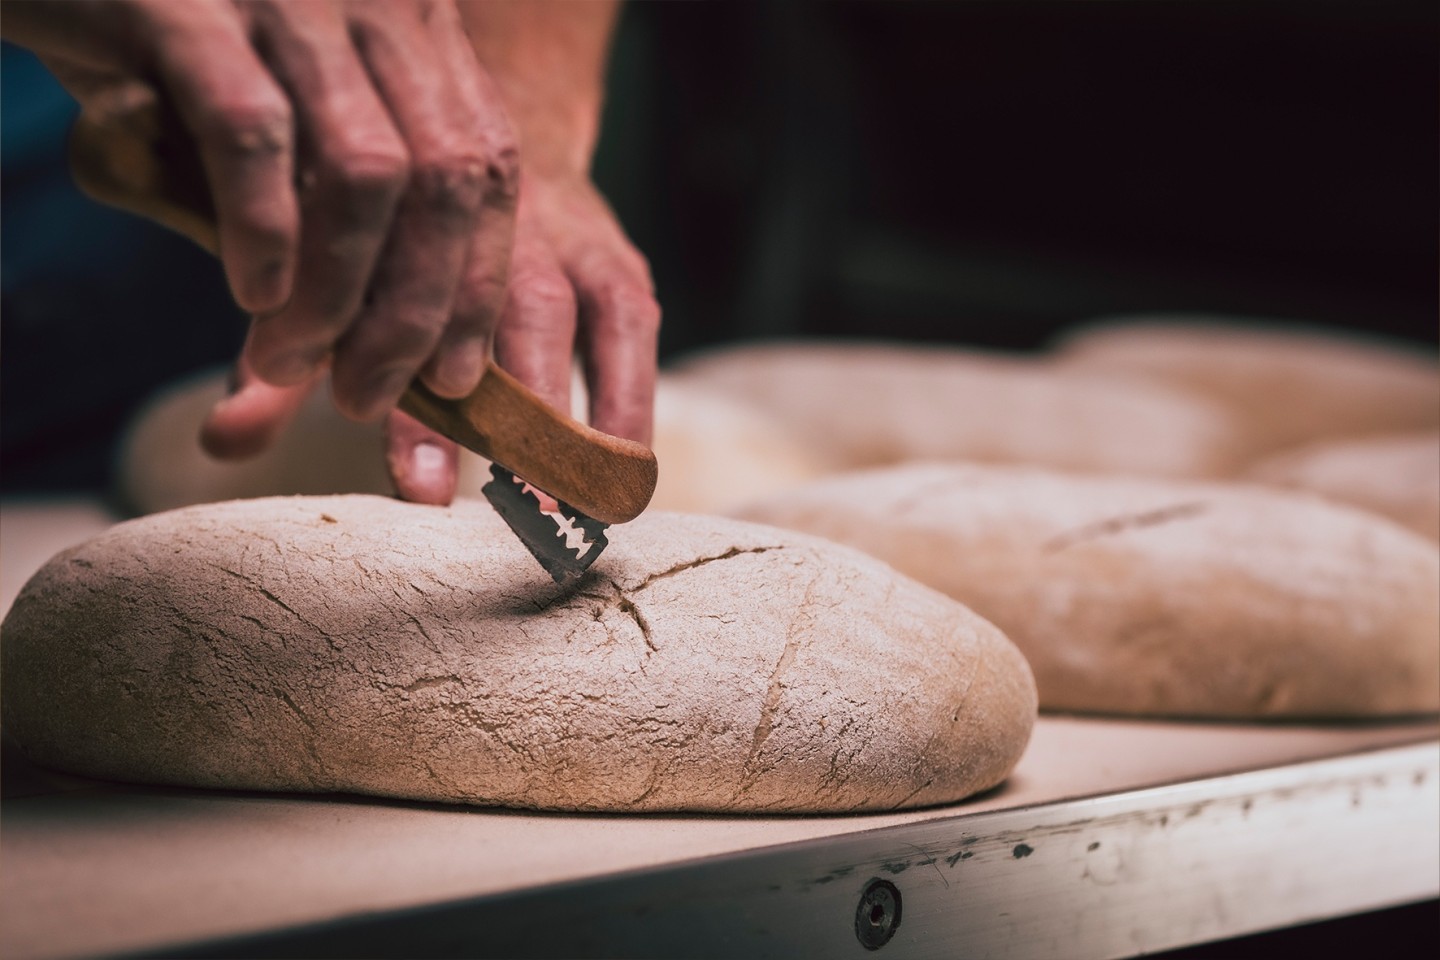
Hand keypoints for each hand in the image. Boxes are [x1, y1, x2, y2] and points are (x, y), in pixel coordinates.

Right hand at [6, 0, 518, 420]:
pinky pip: (255, 133)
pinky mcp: (188, 3)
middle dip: (416, 314)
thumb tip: (320, 394)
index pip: (492, 170)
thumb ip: (313, 249)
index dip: (480, 286)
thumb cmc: (173, 72)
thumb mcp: (277, 149)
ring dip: (335, 295)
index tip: (455, 383)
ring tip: (290, 363)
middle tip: (365, 399)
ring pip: (365, 172)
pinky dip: (265, 230)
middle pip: (447, 181)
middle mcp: (377, 8)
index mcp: (419, 36)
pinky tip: (253, 293)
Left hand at [201, 170, 659, 506]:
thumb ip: (280, 362)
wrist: (478, 135)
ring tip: (571, 507)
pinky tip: (625, 474)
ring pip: (557, 315)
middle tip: (507, 510)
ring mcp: (554, 233)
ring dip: (565, 410)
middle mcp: (483, 215)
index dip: (406, 389)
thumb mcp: (324, 283)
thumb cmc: (384, 238)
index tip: (407, 476)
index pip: (401, 302)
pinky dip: (629, 398)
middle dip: (495, 413)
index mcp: (399, 217)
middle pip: (482, 312)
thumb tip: (218, 443)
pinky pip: (627, 326)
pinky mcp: (611, 260)